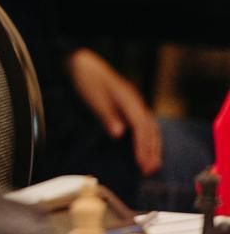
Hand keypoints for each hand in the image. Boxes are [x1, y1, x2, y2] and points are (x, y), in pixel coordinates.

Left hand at [65, 48, 162, 175]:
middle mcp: (136, 101)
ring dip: (152, 146)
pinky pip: (145, 124)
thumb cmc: (87, 79)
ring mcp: (134, 102)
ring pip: (150, 127)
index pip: (141, 128)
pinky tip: (146, 147)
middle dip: (152, 151)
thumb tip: (119, 134)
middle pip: (150, 129)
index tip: (143, 164)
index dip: (143, 147)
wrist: (82, 62)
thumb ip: (107, 115)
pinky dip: (148, 138)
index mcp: (129, 100)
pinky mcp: (130, 104)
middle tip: (150, 171)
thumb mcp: (94, 97)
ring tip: (152, 165)